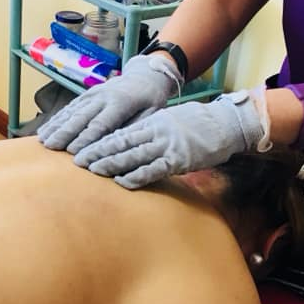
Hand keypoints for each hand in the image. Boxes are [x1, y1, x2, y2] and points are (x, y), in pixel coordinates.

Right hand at [37, 54, 182, 153]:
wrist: (146, 76)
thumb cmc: (151, 100)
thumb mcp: (152, 113)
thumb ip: (135, 128)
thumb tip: (117, 147)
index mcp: (121, 103)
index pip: (100, 124)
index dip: (85, 139)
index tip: (72, 153)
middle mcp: (103, 97)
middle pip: (80, 117)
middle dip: (64, 133)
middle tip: (50, 147)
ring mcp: (93, 94)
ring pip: (71, 111)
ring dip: (55, 126)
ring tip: (42, 141)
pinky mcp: (87, 94)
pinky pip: (69, 108)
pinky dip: (56, 119)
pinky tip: (45, 130)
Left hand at [73, 90, 267, 188]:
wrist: (226, 125)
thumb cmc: (198, 125)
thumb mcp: (170, 122)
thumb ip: (150, 131)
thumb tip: (130, 143)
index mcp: (152, 122)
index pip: (120, 132)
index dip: (98, 141)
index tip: (81, 147)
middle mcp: (155, 132)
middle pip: (120, 142)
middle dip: (97, 152)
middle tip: (76, 160)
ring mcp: (166, 145)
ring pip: (132, 155)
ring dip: (110, 164)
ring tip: (92, 171)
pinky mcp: (178, 160)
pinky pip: (152, 170)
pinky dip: (136, 176)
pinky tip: (121, 182)